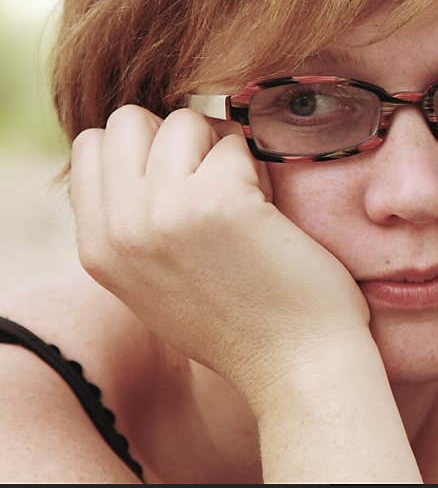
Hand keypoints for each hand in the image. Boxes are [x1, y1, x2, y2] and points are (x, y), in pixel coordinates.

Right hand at [69, 105, 370, 405]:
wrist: (296, 366)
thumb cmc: (242, 324)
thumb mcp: (156, 284)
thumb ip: (134, 227)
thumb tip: (139, 160)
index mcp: (98, 249)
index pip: (92, 146)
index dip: (144, 151)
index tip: (184, 184)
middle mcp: (120, 229)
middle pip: (129, 121)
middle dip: (179, 139)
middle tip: (216, 184)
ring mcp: (164, 213)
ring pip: (184, 120)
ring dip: (222, 149)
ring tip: (247, 199)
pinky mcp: (218, 202)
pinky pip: (234, 142)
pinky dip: (259, 167)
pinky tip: (271, 213)